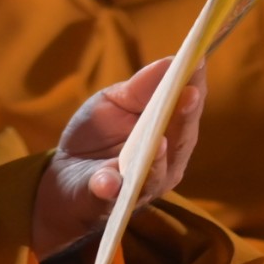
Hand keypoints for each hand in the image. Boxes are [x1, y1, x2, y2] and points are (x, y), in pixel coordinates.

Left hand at [31, 58, 205, 256]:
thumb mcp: (115, 102)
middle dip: (185, 118)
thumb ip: (142, 87)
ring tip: (160, 140)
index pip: (188, 110)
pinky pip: (111, 195)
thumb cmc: (98, 135)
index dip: (194, 87)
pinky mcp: (108, 203)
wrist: (64, 176)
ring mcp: (141, 187)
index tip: (198, 62)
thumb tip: (173, 60)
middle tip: (190, 93)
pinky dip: (110, 188)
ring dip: (157, 158)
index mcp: (170, 134)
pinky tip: (109, 182)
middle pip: (181, 140)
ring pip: (155, 173)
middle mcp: (166, 164)